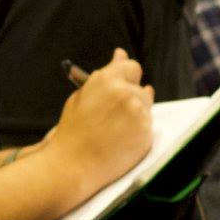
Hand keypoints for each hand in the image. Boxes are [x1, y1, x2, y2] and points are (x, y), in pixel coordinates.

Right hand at [48, 48, 152, 194]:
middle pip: (142, 88)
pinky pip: (148, 127)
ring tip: (115, 130)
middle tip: (114, 116)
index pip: (132, 67)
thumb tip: (120, 54)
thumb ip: (104, 75)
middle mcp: (126, 93)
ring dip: (136, 115)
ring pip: (147, 108)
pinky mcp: (146, 134)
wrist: (71, 165)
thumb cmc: (72, 130)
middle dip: (132, 99)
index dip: (127, 78)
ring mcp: (138, 114)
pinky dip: (138, 132)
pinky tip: (120, 141)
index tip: (122, 87)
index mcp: (107, 80)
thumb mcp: (81, 96)